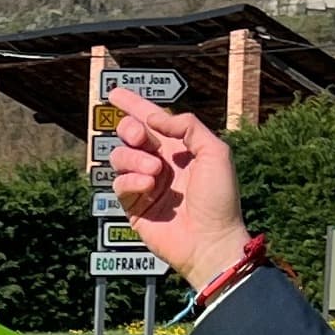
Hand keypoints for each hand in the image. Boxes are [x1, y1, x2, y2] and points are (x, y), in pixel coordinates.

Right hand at [105, 92, 250, 288]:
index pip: (151, 120)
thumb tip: (154, 118)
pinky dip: (131, 180)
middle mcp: (160, 163)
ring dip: (134, 158)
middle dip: (129, 129)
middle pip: (129, 134)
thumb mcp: (216, 152)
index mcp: (180, 148)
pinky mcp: (134, 206)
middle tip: (139, 137)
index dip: (133, 105)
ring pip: (119, 157)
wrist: (211, 241)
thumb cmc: (219, 199)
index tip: (114, 93)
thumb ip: (188, 126)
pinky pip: (118, 183)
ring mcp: (145, 184)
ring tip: (155, 172)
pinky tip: (148, 186)